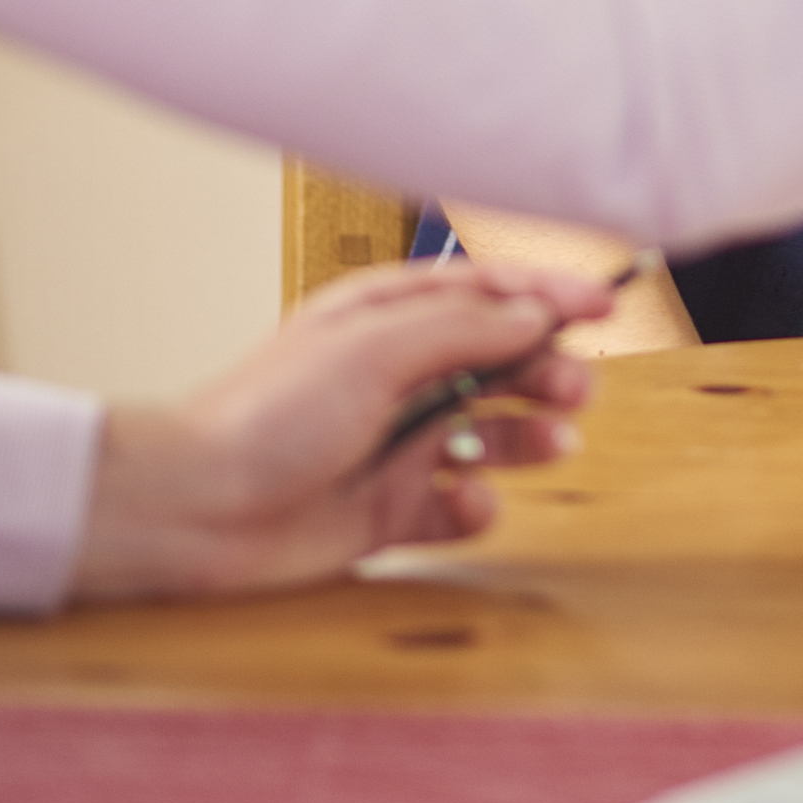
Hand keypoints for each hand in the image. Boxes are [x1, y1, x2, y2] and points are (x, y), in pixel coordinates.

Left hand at [66, 256, 610, 602]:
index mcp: (386, 317)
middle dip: (546, 370)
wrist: (196, 510)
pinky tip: (467, 502)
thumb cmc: (266, 415)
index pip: (485, 292)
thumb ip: (464, 329)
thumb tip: (536, 315)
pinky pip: (462, 502)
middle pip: (501, 361)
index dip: (547, 295)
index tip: (606, 305)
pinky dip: (478, 504)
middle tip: (577, 387)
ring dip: (530, 436)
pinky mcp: (394, 507)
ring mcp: (398, 441)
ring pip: (494, 432)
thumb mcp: (374, 349)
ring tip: (552, 445)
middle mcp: (398, 375)